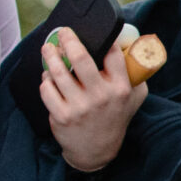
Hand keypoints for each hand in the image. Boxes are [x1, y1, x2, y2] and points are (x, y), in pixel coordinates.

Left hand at [40, 28, 147, 173]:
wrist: (97, 151)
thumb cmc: (115, 117)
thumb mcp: (134, 97)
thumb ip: (134, 74)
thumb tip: (128, 45)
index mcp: (120, 88)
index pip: (113, 54)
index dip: (105, 38)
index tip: (97, 30)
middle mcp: (100, 96)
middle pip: (81, 58)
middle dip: (69, 40)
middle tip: (62, 32)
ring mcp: (79, 107)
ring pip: (58, 72)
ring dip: (50, 56)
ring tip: (48, 48)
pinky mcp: (61, 116)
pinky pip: (47, 90)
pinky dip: (45, 80)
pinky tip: (48, 76)